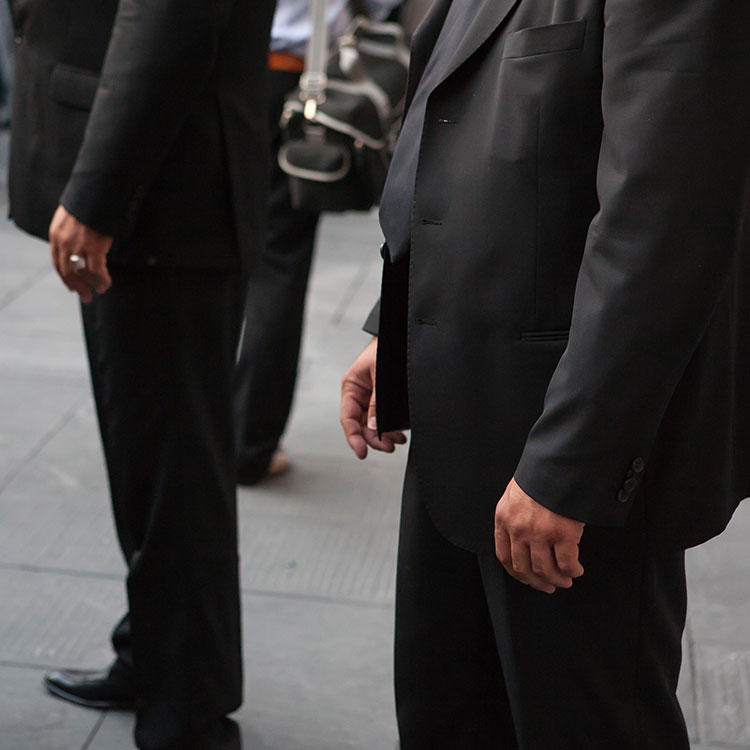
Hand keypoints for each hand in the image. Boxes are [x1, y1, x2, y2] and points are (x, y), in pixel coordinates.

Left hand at [49, 205, 112, 302]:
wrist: (96, 193)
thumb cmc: (87, 203)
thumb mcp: (70, 217)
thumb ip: (70, 232)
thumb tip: (78, 247)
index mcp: (55, 235)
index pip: (57, 262)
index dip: (65, 277)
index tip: (72, 287)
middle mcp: (64, 243)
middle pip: (67, 272)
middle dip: (77, 287)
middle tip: (85, 296)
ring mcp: (78, 246)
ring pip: (83, 274)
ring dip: (92, 285)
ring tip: (100, 290)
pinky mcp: (94, 248)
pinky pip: (97, 271)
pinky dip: (103, 280)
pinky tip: (106, 284)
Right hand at [340, 337, 406, 458]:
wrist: (399, 337)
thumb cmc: (385, 350)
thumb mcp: (380, 375)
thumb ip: (377, 402)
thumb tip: (373, 427)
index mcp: (351, 388)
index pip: (348, 419)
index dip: (354, 438)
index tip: (362, 452)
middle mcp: (359, 396)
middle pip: (361, 426)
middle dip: (374, 439)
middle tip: (388, 447)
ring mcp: (371, 399)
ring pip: (373, 426)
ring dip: (384, 436)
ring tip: (397, 441)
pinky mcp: (383, 400)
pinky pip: (383, 419)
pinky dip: (390, 428)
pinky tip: (399, 434)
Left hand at [494, 478, 584, 593]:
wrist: (559, 462)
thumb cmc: (540, 476)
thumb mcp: (516, 495)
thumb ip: (515, 516)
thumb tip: (522, 539)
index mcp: (504, 518)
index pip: (504, 556)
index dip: (517, 573)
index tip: (527, 578)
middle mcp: (518, 529)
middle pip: (524, 568)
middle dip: (538, 582)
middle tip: (549, 586)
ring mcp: (540, 533)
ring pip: (546, 570)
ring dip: (557, 580)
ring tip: (566, 580)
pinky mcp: (563, 534)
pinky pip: (567, 563)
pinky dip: (573, 571)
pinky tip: (577, 569)